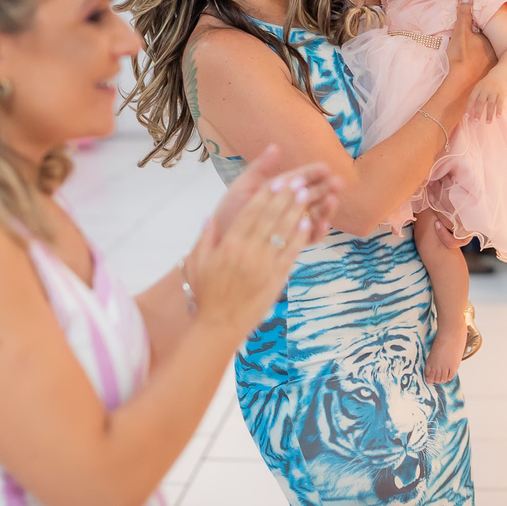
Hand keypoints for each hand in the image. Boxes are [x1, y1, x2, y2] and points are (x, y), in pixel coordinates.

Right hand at [189, 145, 341, 331]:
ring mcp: (263, 265)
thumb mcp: (198, 263)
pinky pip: (290, 254)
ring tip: (307, 195)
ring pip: (283, 232)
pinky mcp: (275, 279)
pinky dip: (299, 237)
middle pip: (270, 218)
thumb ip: (205, 239)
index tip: (277, 181)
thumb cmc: (207, 292)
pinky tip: (308, 224)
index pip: (251, 214)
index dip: (266, 196)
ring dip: (296, 211)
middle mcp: (248, 251)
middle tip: (298, 181)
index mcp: (229, 245)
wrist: (219, 323)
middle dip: (285, 197)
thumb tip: (209, 218)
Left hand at [207, 145, 338, 244]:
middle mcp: (286, 208)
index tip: (325, 168)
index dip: (312, 173)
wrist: (219, 242)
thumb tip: (276, 147)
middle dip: (325, 189)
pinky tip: (323, 223)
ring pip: (314, 216)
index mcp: (277, 192)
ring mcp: (290, 226)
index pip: (299, 180)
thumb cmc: (228, 214)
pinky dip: (318, 231)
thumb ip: (259, 168)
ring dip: (326, 208)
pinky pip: (309, 238)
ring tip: (332, 200)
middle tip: (338, 183)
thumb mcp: (242, 187)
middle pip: (312, 197)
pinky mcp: (290, 244)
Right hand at [446, 0, 496, 89]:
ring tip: (468, 54)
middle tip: (469, 42)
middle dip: (480, 40)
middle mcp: (496, 54)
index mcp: (491, 42)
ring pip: (486, 55)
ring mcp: (492, 67)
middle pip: (487, 42)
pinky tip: (469, 66)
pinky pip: (482, 66)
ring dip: (480, 53)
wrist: (458, 87)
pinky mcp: (486, 77)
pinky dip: (478, 65)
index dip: (477, 27)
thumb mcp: (459, 34)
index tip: (471, 27)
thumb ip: (463, 16)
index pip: (486, 29)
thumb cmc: (459, 59)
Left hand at [467, 71, 506, 122]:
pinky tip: (498, 117)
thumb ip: (474, 99)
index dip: (469, 107)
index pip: (472, 99)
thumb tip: (468, 113)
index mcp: (477, 89)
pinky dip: (499, 110)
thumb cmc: (487, 85)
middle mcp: (485, 90)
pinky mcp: (502, 93)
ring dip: (489, 114)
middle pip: (480, 102)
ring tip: (488, 122)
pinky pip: (500, 103)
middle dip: (478, 112)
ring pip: (491, 104)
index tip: (466, 116)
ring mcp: (494, 91)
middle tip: (476, 121)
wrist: (500, 75)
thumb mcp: (479, 88)